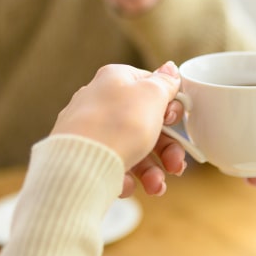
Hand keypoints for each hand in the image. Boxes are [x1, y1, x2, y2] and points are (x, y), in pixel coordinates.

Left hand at [51, 62, 186, 196]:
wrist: (81, 164)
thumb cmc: (118, 126)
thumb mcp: (151, 96)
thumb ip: (164, 82)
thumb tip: (170, 68)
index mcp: (116, 80)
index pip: (152, 88)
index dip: (170, 107)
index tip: (173, 122)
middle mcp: (102, 101)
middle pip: (147, 124)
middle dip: (166, 150)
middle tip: (175, 167)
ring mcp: (93, 129)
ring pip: (134, 149)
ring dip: (152, 171)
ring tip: (155, 187)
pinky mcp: (87, 155)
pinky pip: (115, 165)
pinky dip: (126, 177)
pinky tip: (125, 183)